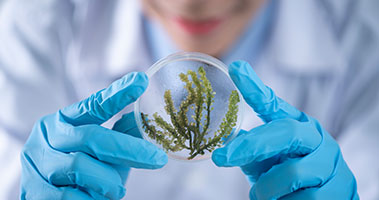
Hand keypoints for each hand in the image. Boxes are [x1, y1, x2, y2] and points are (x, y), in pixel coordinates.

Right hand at [20, 72, 167, 199]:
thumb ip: (120, 135)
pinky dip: (89, 199)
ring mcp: (37, 163)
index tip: (141, 81)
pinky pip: (67, 196)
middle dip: (129, 149)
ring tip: (117, 190)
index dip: (117, 94)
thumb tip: (145, 119)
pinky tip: (96, 198)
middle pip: (91, 137)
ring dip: (107, 181)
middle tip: (158, 158)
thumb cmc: (82, 172)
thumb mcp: (102, 152)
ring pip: (79, 167)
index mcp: (64, 120)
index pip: (93, 105)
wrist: (49, 199)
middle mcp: (47, 136)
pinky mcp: (32, 190)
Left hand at [212, 61, 357, 199]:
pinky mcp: (340, 188)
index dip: (254, 87)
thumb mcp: (268, 161)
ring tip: (262, 194)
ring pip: (291, 173)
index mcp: (296, 126)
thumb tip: (228, 142)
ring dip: (267, 188)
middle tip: (221, 157)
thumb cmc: (291, 178)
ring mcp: (331, 162)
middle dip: (251, 145)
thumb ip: (252, 151)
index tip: (236, 68)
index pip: (273, 104)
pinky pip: (304, 198)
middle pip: (284, 132)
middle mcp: (316, 138)